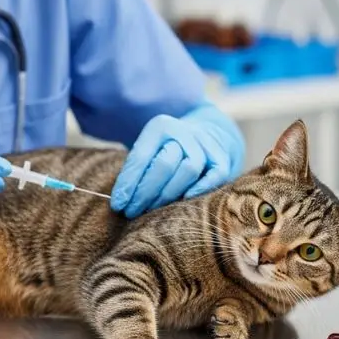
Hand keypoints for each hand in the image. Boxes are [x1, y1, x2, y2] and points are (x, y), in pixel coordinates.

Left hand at [111, 102, 243, 216]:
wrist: (204, 136)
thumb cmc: (166, 152)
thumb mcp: (148, 151)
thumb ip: (135, 171)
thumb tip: (119, 202)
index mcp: (160, 126)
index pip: (141, 156)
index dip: (128, 183)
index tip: (117, 205)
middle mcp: (184, 131)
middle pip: (164, 164)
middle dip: (145, 192)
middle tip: (132, 212)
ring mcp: (205, 144)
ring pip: (189, 169)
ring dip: (168, 194)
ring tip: (152, 211)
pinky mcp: (221, 160)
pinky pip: (214, 176)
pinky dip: (200, 189)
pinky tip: (184, 201)